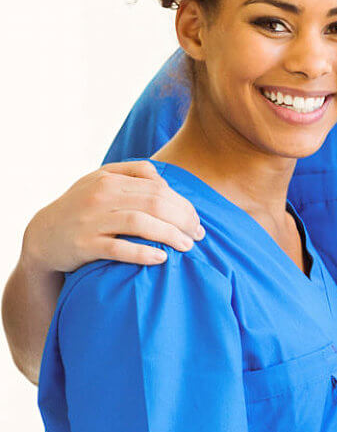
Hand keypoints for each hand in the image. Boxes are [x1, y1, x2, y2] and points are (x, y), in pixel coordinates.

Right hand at [20, 161, 202, 273]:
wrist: (42, 235)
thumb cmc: (81, 207)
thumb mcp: (101, 181)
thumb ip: (134, 173)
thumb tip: (165, 181)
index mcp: (109, 180)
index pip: (159, 189)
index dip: (183, 205)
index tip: (197, 221)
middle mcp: (101, 197)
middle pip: (155, 204)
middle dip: (183, 220)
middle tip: (198, 235)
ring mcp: (91, 221)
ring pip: (140, 223)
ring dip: (170, 235)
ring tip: (187, 246)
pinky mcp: (84, 245)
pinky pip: (118, 248)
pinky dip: (142, 253)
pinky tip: (161, 258)